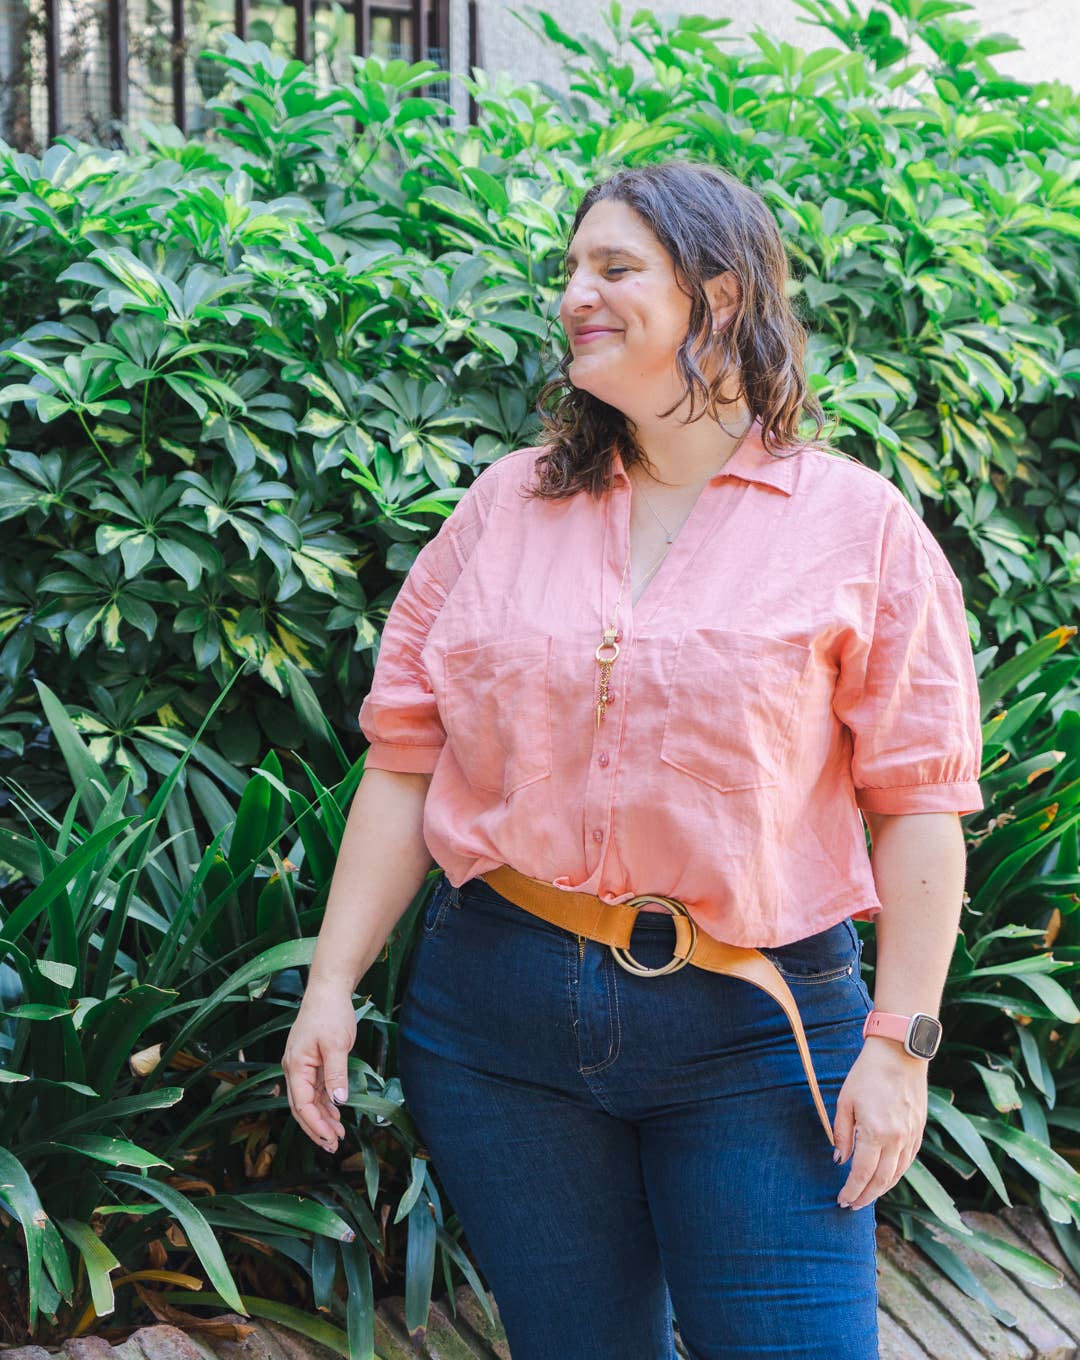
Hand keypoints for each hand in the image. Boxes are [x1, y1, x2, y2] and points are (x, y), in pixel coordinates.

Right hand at [282, 986, 356, 1151]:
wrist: (328, 990)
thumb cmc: (330, 1013)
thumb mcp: (337, 1043)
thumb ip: (336, 1073)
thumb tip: (338, 1101)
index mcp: (295, 1066)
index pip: (302, 1104)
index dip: (315, 1124)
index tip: (330, 1139)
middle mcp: (294, 1069)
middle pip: (301, 1107)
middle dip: (316, 1128)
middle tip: (334, 1145)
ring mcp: (302, 1066)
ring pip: (309, 1100)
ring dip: (322, 1118)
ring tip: (338, 1135)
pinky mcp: (312, 1063)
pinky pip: (315, 1090)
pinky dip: (325, 1104)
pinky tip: (336, 1115)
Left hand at [832, 1037, 928, 1210]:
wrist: (899, 1053)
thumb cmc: (867, 1074)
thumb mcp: (845, 1101)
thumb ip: (842, 1134)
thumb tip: (839, 1160)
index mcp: (876, 1132)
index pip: (862, 1174)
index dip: (851, 1191)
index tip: (841, 1200)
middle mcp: (897, 1139)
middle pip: (882, 1181)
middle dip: (865, 1196)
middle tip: (851, 1205)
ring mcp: (911, 1136)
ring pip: (897, 1174)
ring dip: (881, 1189)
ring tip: (866, 1195)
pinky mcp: (919, 1131)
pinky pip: (908, 1161)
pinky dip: (895, 1174)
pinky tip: (885, 1177)